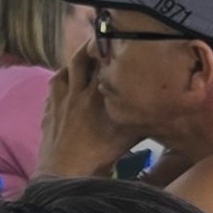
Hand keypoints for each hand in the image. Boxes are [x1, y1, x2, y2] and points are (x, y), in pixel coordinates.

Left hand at [36, 49, 143, 179]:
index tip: (118, 37)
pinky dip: (61, 81)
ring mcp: (58, 101)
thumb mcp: (129, 136)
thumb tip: (165, 106)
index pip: (102, 61)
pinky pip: (53, 88)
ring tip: (84, 61)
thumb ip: (142, 117)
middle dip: (89, 46)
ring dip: (73, 64)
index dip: (109, 47)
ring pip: (63, 71)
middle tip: (99, 40)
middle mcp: (75, 93)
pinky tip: (67, 83)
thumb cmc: (99, 157)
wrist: (64, 175)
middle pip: (79, 57)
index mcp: (96, 96)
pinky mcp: (47, 111)